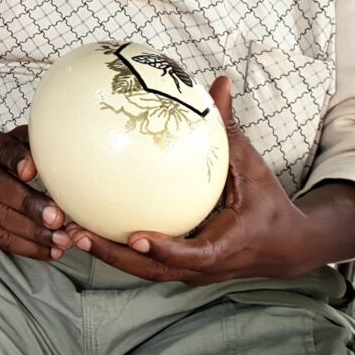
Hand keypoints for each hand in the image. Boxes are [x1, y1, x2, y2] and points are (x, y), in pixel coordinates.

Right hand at [0, 122, 69, 260]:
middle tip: (57, 217)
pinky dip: (25, 247)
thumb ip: (27, 143)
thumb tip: (57, 156)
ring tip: (61, 239)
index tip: (32, 170)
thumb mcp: (3, 140)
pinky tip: (48, 250)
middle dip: (29, 205)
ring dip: (33, 232)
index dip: (15, 158)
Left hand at [66, 76, 322, 284]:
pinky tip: (84, 226)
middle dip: (114, 255)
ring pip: (143, 271)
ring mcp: (190, 272)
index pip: (194, 255)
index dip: (165, 249)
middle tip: (78, 232)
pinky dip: (116, 249)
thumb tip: (219, 82)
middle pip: (154, 270)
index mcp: (226, 244)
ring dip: (106, 254)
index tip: (136, 235)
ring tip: (68, 231)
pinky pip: (145, 263)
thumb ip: (228, 127)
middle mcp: (204, 266)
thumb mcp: (250, 163)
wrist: (287, 247)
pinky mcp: (179, 269)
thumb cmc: (266, 201)